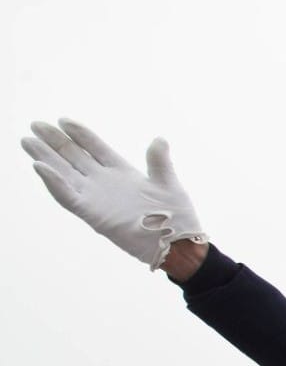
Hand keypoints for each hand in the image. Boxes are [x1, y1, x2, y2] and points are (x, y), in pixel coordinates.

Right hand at [20, 118, 206, 270]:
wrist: (177, 245)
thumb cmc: (176, 217)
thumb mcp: (168, 184)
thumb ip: (159, 162)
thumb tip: (159, 139)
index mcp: (121, 172)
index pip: (95, 147)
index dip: (80, 134)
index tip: (63, 120)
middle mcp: (105, 183)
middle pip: (74, 157)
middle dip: (55, 142)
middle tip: (35, 125)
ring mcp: (97, 198)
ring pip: (64, 173)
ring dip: (46, 158)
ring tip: (28, 141)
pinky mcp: (93, 214)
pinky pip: (68, 197)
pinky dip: (54, 183)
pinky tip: (40, 167)